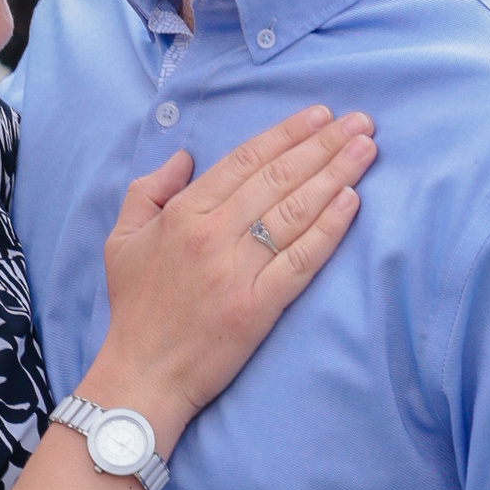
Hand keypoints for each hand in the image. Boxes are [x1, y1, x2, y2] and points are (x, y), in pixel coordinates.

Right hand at [90, 105, 375, 447]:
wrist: (143, 374)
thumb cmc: (135, 308)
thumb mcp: (122, 239)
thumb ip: (148, 190)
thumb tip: (185, 156)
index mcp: (183, 214)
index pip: (244, 161)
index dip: (286, 134)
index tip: (319, 115)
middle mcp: (212, 235)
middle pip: (278, 177)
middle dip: (324, 144)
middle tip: (360, 121)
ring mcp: (237, 271)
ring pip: (295, 211)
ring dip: (336, 174)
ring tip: (367, 149)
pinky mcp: (259, 306)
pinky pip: (301, 260)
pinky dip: (329, 229)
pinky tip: (352, 202)